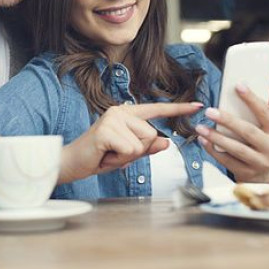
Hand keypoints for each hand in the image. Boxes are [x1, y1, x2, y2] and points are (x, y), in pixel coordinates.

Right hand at [59, 102, 203, 183]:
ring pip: (142, 144)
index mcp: (127, 114)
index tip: (198, 105)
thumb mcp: (127, 154)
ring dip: (128, 156)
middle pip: (151, 135)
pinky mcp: (107, 130)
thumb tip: (166, 142)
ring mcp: (113, 119)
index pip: (156, 110)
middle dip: (137, 151)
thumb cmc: (98, 157)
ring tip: (110, 154)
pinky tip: (105, 155)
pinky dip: (120, 159)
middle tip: (116, 153)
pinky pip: (130, 150)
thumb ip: (146, 147)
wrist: (71, 163)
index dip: (178, 109)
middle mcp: (120, 111)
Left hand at [196, 83, 268, 182]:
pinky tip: (203, 140)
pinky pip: (227, 161)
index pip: (265, 112)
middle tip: (209, 111)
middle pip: (248, 132)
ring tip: (200, 127)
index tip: (238, 86)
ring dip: (216, 137)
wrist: (268, 171)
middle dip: (228, 121)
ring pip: (236, 149)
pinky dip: (213, 150)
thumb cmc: (266, 140)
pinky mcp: (247, 173)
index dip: (252, 99)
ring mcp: (260, 162)